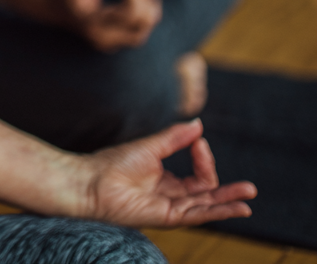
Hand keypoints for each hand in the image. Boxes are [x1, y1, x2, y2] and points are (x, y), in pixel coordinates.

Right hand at [48, 0, 161, 52]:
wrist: (51, 1)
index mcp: (92, 22)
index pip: (131, 14)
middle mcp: (102, 37)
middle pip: (142, 24)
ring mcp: (109, 43)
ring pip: (143, 29)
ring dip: (145, 7)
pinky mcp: (114, 41)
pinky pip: (139, 29)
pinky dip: (142, 12)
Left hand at [85, 119, 255, 226]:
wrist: (91, 180)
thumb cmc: (113, 162)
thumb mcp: (150, 147)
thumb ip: (175, 138)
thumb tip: (198, 124)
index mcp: (166, 178)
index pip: (198, 174)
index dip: (203, 158)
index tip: (198, 141)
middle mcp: (170, 195)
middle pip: (206, 194)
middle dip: (228, 190)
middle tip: (250, 187)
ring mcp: (169, 207)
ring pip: (205, 207)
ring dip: (228, 202)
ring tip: (248, 196)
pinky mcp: (166, 217)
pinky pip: (196, 215)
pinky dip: (217, 211)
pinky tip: (234, 208)